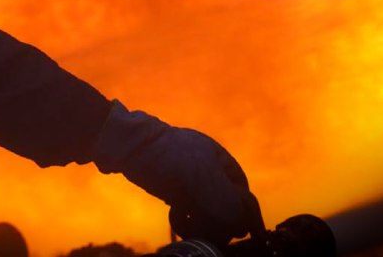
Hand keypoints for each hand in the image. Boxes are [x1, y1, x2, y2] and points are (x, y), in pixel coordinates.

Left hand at [91, 101, 263, 246]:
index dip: (249, 216)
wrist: (129, 147)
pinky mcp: (175, 193)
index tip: (252, 235)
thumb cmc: (167, 155)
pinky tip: (176, 217)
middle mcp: (209, 173)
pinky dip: (186, 221)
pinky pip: (189, 215)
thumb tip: (239, 227)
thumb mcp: (202, 176)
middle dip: (221, 224)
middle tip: (213, 235)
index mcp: (222, 163)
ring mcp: (192, 184)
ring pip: (207, 216)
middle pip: (226, 208)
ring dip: (202, 226)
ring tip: (188, 226)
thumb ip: (226, 201)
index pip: (244, 195)